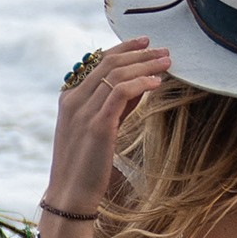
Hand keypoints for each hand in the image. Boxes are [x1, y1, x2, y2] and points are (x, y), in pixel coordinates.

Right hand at [49, 38, 171, 212]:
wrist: (70, 195)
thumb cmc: (86, 165)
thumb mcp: (99, 128)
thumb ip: (116, 105)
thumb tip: (142, 83)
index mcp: (69, 98)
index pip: (98, 62)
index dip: (123, 48)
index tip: (146, 43)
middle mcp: (73, 100)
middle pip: (109, 63)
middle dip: (140, 53)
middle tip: (164, 50)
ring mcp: (83, 111)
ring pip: (116, 74)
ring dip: (145, 65)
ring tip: (167, 63)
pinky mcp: (97, 125)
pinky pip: (121, 92)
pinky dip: (141, 83)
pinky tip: (157, 83)